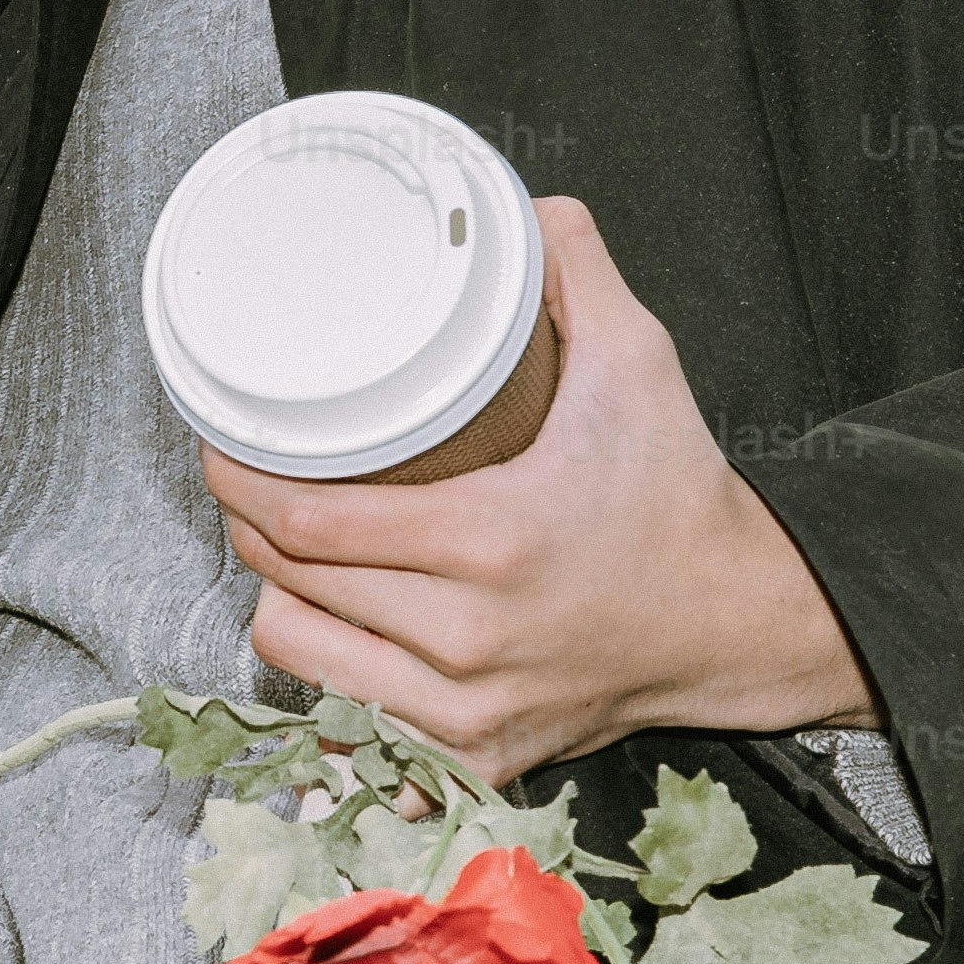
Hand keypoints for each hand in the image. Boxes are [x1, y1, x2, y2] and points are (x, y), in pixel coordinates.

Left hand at [205, 199, 872, 791]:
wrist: (737, 622)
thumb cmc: (680, 497)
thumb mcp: (641, 364)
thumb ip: (579, 271)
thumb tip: (526, 207)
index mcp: (491, 541)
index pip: (308, 520)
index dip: (242, 479)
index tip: (226, 445)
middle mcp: (469, 639)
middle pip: (288, 583)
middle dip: (250, 527)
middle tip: (250, 482)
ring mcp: (468, 711)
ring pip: (302, 655)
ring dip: (281, 599)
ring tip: (290, 553)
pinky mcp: (476, 757)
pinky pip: (353, 721)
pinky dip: (331, 673)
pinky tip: (337, 629)